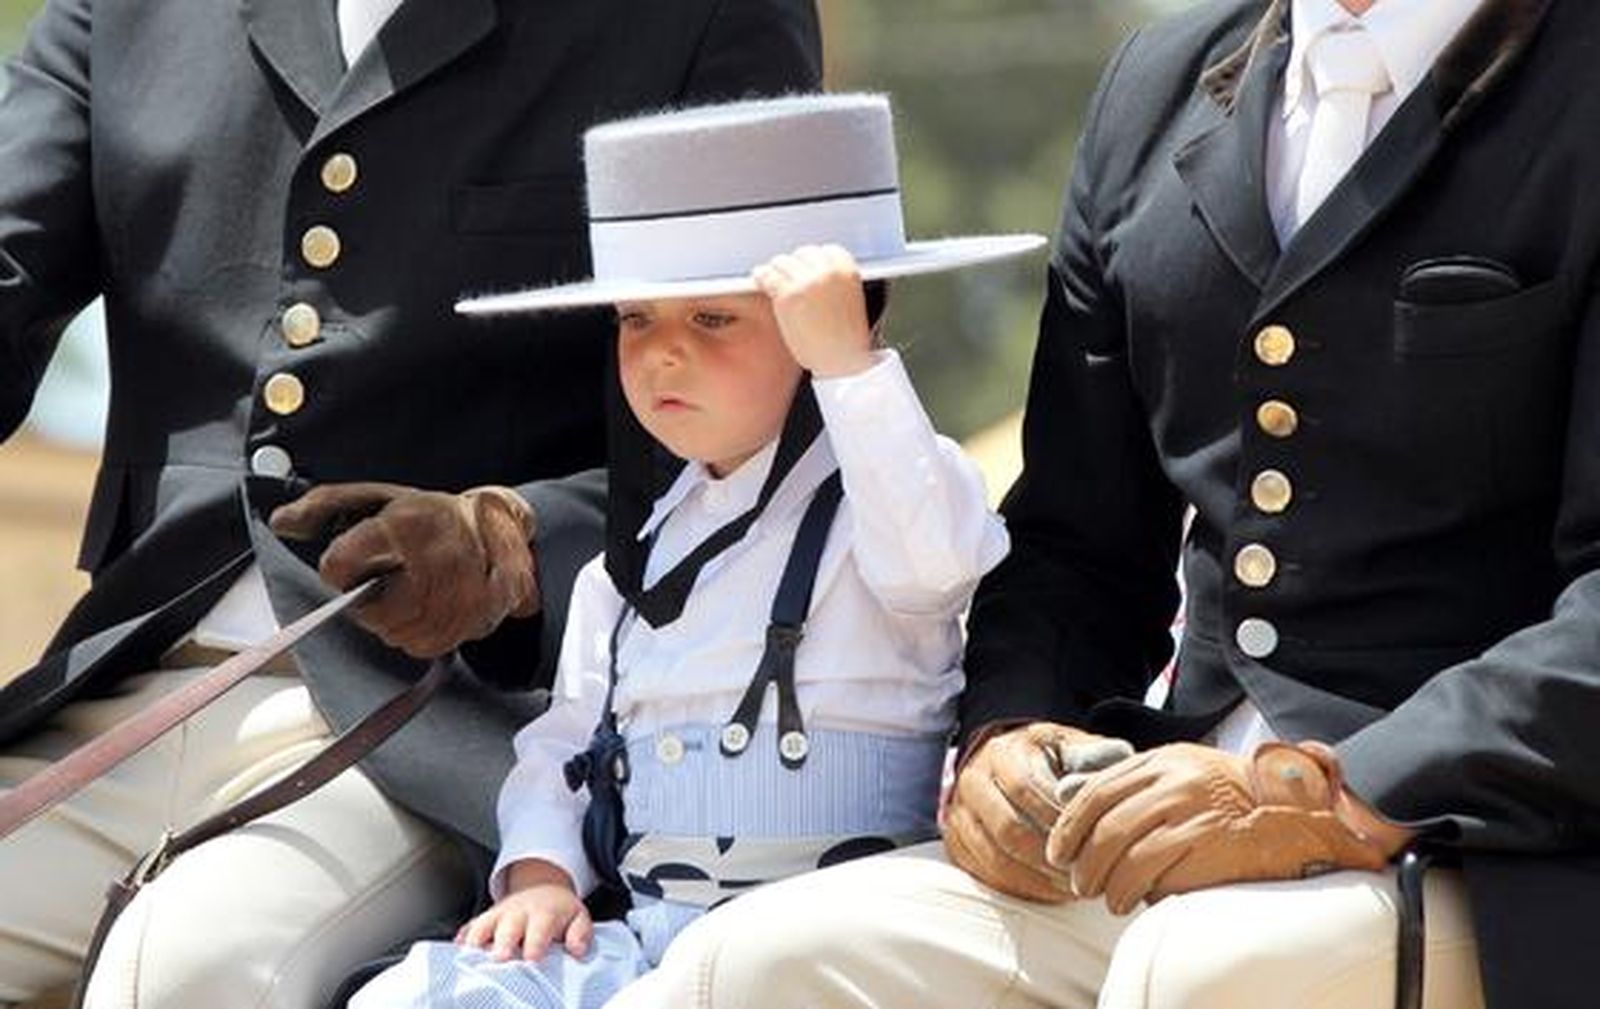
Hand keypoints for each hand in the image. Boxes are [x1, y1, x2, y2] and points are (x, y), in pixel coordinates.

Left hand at [269, 482, 538, 657]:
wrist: (498, 530)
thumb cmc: (428, 515)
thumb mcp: (375, 498)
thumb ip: (323, 506)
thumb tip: (280, 523)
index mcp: (406, 525)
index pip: (341, 564)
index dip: (338, 565)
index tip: (350, 560)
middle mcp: (436, 564)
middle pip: (367, 609)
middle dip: (367, 596)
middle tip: (388, 574)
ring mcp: (457, 600)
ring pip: (391, 630)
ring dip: (390, 615)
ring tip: (410, 587)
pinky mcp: (469, 624)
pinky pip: (417, 644)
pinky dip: (413, 629)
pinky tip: (427, 604)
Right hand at [456, 860, 591, 960]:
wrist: (542, 890)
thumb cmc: (559, 912)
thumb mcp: (578, 917)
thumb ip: (581, 933)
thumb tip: (577, 949)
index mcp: (544, 913)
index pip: (540, 928)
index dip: (535, 943)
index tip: (532, 958)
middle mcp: (518, 912)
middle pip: (508, 927)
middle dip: (504, 942)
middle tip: (501, 957)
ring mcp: (498, 915)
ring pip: (483, 925)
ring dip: (477, 939)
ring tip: (471, 954)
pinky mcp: (484, 919)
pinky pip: (469, 926)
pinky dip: (463, 937)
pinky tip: (458, 948)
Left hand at [751, 244, 875, 377]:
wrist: (842, 360)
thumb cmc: (846, 338)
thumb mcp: (848, 299)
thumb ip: (831, 281)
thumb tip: (807, 271)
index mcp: (847, 269)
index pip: (826, 250)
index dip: (813, 260)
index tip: (805, 267)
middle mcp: (827, 271)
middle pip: (802, 254)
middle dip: (795, 265)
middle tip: (788, 278)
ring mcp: (806, 282)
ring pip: (782, 262)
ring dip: (777, 270)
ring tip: (773, 280)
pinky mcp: (787, 296)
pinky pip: (767, 276)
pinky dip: (762, 277)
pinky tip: (759, 280)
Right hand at [941, 721, 1133, 901]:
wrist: (1009, 765)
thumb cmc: (1050, 760)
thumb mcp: (1072, 747)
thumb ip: (1093, 755)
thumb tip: (1113, 765)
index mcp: (1003, 751)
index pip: (1025, 789)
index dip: (1059, 820)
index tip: (1092, 840)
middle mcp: (973, 779)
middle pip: (1008, 829)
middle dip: (1050, 857)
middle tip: (1084, 873)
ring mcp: (960, 813)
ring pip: (995, 857)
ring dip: (1037, 879)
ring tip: (1072, 887)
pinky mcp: (957, 841)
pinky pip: (986, 874)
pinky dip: (1021, 888)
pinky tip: (1051, 890)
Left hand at [1047, 741, 1407, 914]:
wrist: (1299, 813)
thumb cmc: (1236, 799)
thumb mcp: (1186, 773)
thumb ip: (1142, 785)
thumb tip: (1083, 809)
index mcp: (1165, 760)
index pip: (1098, 790)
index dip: (1070, 825)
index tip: (1058, 851)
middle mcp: (1175, 780)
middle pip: (1105, 822)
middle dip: (1082, 858)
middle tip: (1078, 881)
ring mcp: (1191, 810)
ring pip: (1123, 849)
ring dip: (1104, 880)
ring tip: (1103, 897)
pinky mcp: (1207, 842)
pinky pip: (1153, 870)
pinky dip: (1132, 890)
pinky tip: (1129, 902)